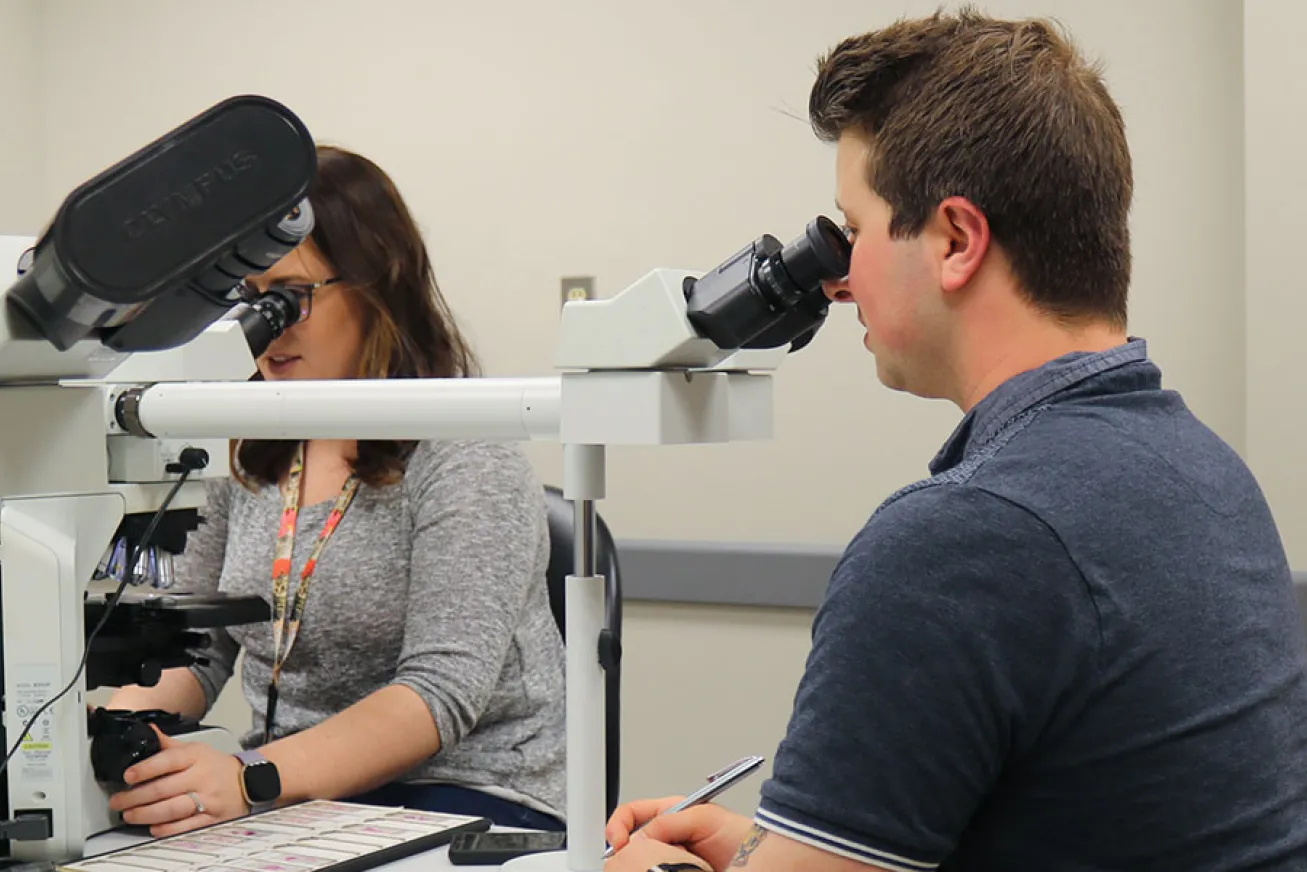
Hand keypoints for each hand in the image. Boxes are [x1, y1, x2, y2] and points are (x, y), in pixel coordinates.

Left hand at [109, 726, 249, 835]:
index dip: (146, 768)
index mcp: (196, 756)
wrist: (249, 780)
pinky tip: (153, 827)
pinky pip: (187, 825)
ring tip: (130, 815)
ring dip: (147, 814)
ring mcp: (208, 798)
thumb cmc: (216, 766)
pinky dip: (168, 828)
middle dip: (136, 796)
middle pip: (165, 788)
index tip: (128, 775)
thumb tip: (147, 731)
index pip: (169, 760)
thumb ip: (169, 744)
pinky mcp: (213, 817)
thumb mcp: (195, 749)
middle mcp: (202, 776)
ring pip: (174, 808)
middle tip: (118, 801)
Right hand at [606, 797, 751, 870]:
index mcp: (669, 814)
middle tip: (633, 862)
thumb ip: (670, 820)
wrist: (762, 860)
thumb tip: (641, 836)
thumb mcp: (705, 817)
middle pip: (631, 842)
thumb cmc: (740, 835)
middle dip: (627, 852)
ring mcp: (670, 858)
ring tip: (660, 868)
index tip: (619, 842)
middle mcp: (666, 836)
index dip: (619, 825)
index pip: (631, 814)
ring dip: (643, 865)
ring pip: (640, 862)